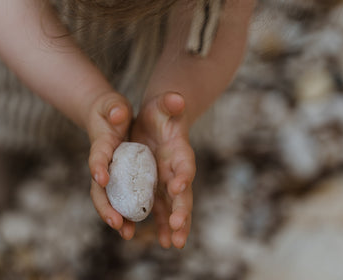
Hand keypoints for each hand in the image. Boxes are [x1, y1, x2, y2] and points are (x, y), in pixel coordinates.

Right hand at [85, 91, 135, 238]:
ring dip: (116, 217)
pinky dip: (126, 215)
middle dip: (105, 206)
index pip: (97, 156)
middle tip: (115, 222)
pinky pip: (121, 201)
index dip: (98, 167)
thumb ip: (114, 108)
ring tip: (127, 233)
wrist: (106, 118)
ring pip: (109, 200)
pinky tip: (134, 230)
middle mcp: (103, 164)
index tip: (101, 179)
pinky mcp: (119, 181)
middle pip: (99, 189)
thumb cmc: (111, 109)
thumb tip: (119, 114)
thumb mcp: (113, 104)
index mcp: (101, 144)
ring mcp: (110, 175)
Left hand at [131, 92, 195, 248]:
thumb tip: (177, 98)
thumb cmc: (161, 110)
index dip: (182, 176)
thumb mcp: (163, 103)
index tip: (177, 188)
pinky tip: (163, 239)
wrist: (159, 120)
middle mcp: (177, 169)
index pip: (184, 165)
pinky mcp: (158, 186)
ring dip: (175, 225)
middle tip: (178, 230)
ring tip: (172, 243)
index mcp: (179, 150)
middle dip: (181, 211)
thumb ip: (170, 102)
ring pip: (174, 206)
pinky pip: (162, 208)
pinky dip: (163, 223)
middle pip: (182, 192)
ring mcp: (168, 180)